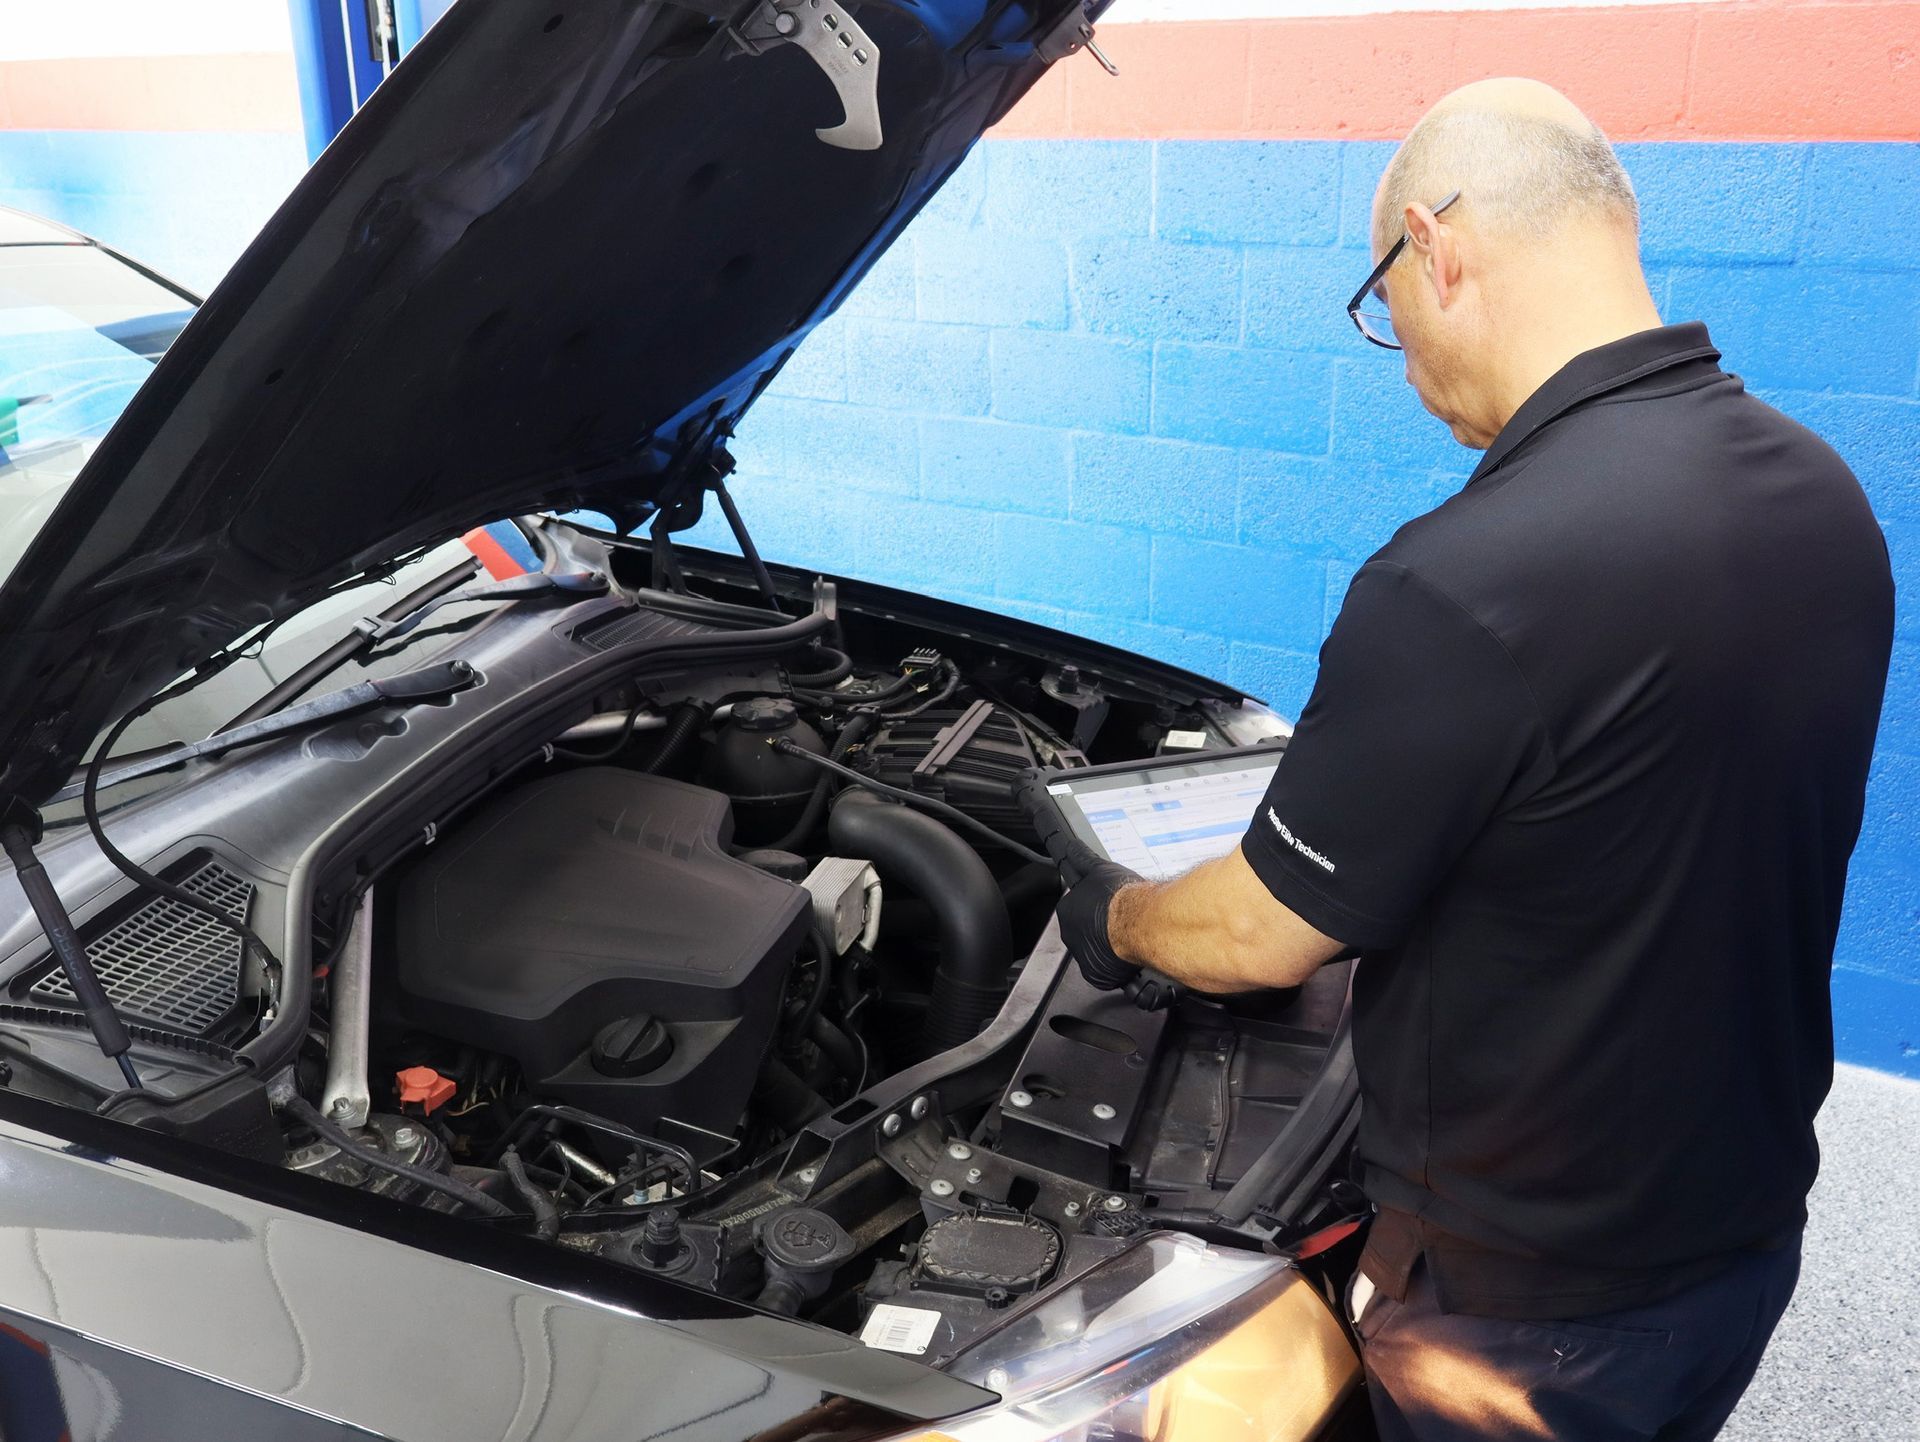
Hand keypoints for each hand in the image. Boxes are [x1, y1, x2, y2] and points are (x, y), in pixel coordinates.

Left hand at [1058, 862, 1142, 990]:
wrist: (1139, 923)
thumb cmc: (1119, 898)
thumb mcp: (1099, 869)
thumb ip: (1083, 858)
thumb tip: (1072, 846)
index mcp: (1067, 910)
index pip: (1076, 910)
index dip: (1094, 908)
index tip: (1107, 907)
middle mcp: (1070, 935)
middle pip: (1085, 932)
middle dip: (1100, 928)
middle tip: (1120, 922)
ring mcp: (1082, 957)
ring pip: (1094, 951)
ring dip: (1107, 946)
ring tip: (1126, 937)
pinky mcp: (1097, 974)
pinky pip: (1104, 971)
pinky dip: (1115, 965)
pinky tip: (1127, 953)